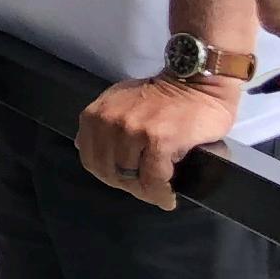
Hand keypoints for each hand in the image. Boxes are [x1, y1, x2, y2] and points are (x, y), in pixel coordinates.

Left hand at [78, 74, 236, 210]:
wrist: (197, 81)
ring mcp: (133, 131)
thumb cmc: (162, 95)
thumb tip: (82, 145)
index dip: (108, 176)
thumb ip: (102, 124)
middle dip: (128, 186)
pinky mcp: (159, 140)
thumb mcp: (119, 102)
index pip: (91, 159)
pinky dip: (161, 193)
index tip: (126, 182)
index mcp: (96, 115)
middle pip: (110, 172)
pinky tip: (168, 197)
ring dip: (146, 192)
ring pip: (132, 177)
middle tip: (145, 191)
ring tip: (158, 193)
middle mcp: (110, 122)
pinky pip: (155, 178)